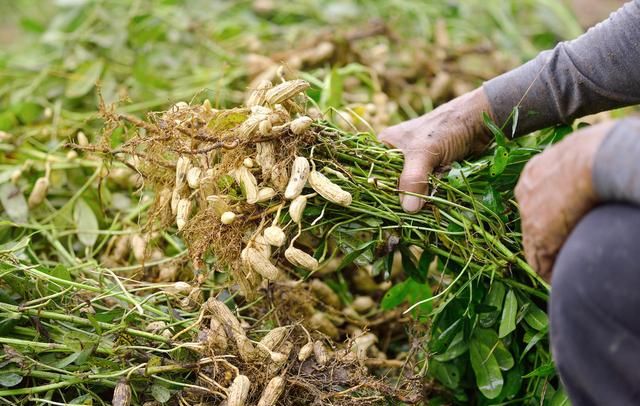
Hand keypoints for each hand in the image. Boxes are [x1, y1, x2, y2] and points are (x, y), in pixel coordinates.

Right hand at [378, 88, 492, 211]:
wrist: (480, 122)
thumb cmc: (446, 127)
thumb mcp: (424, 153)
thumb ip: (413, 179)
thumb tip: (408, 209)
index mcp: (387, 145)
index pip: (374, 172)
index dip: (378, 190)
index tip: (383, 209)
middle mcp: (400, 156)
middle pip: (393, 185)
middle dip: (401, 198)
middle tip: (405, 214)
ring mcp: (418, 165)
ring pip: (412, 190)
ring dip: (418, 200)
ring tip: (421, 212)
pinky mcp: (434, 173)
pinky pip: (427, 191)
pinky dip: (432, 198)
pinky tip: (433, 207)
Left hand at [515, 121, 613, 278]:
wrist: (594, 160)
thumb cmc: (598, 151)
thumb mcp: (581, 153)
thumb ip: (579, 165)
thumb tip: (597, 162)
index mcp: (534, 171)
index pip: (535, 200)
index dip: (550, 216)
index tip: (563, 225)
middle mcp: (525, 192)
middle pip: (532, 222)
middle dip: (547, 236)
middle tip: (563, 248)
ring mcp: (528, 215)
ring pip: (534, 245)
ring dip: (548, 257)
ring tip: (562, 268)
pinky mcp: (538, 236)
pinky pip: (539, 262)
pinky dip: (550, 271)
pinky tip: (560, 277)